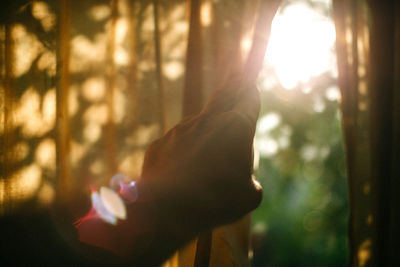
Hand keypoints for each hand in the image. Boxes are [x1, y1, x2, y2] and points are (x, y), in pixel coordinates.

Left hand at [141, 77, 261, 235]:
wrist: (168, 207)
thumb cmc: (217, 201)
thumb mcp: (249, 196)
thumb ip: (250, 182)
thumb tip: (245, 182)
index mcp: (237, 127)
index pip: (248, 99)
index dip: (251, 90)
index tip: (250, 80)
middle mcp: (209, 121)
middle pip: (223, 95)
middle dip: (231, 85)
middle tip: (235, 74)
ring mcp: (181, 129)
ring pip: (198, 126)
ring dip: (205, 136)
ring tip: (205, 167)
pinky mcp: (160, 143)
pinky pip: (176, 145)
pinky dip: (182, 155)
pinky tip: (181, 177)